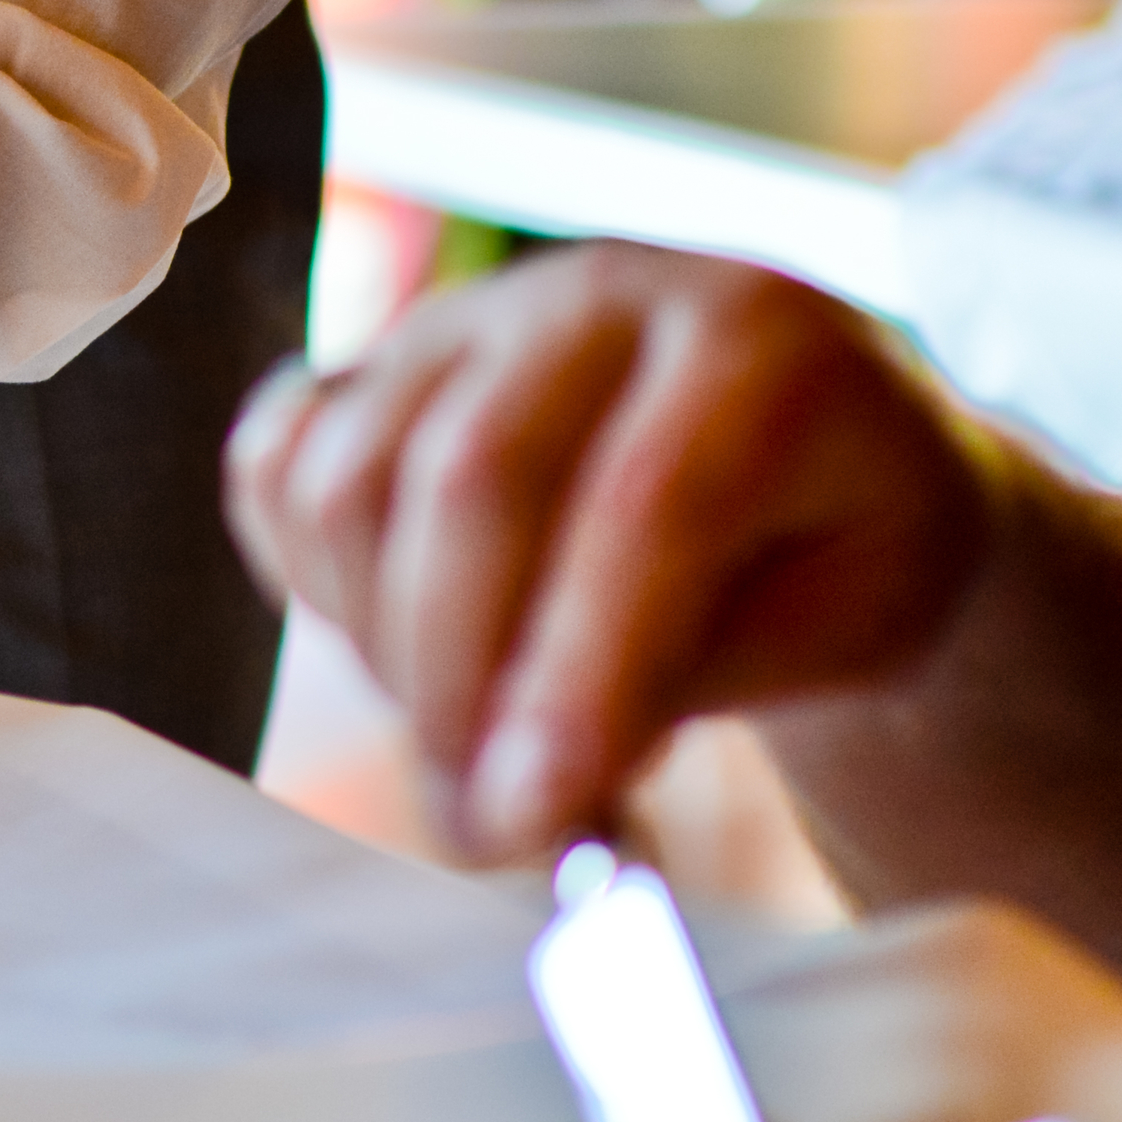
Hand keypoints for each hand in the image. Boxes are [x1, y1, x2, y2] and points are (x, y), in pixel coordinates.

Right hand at [223, 244, 1007, 861]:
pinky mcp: (379, 355)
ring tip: (477, 733)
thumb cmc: (845, 557)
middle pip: (472, 477)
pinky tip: (407, 638)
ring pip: (350, 479)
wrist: (826, 456)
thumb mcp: (835, 631)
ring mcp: (471, 313)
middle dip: (456, 683)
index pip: (645, 501)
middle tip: (484, 829)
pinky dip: (308, 579)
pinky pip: (276, 463)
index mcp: (760, 335)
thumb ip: (670, 692)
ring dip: (384, 649)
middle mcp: (600, 292)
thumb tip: (506, 797)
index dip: (576, 670)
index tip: (532, 821)